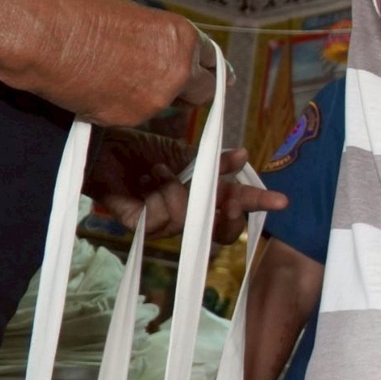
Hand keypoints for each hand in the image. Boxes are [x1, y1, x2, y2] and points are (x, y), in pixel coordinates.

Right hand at [26, 0, 215, 126]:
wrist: (43, 34)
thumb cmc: (78, 15)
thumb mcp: (135, 18)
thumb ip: (160, 41)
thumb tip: (166, 54)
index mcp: (182, 38)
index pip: (210, 61)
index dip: (204, 69)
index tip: (207, 76)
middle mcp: (178, 70)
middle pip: (203, 92)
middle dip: (189, 91)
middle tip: (166, 86)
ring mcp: (155, 98)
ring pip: (165, 108)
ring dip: (149, 99)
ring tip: (112, 78)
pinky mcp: (128, 118)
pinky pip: (133, 117)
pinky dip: (120, 108)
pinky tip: (96, 89)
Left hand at [85, 133, 287, 242]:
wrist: (102, 146)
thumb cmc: (141, 148)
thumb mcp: (186, 153)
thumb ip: (215, 163)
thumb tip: (245, 156)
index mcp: (201, 197)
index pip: (235, 209)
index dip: (256, 206)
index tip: (279, 200)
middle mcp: (187, 214)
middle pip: (223, 233)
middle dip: (233, 215)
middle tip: (234, 201)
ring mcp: (164, 222)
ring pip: (189, 220)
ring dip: (177, 189)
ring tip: (158, 170)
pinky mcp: (141, 226)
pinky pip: (163, 219)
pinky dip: (158, 193)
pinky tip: (144, 180)